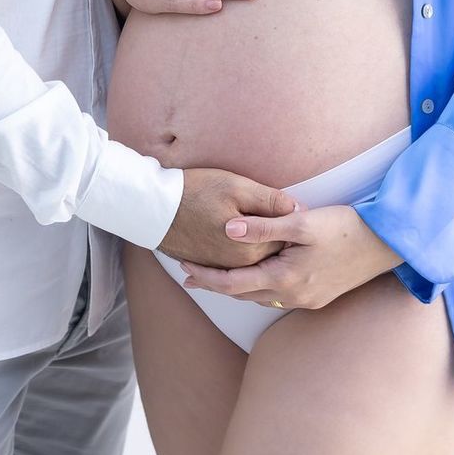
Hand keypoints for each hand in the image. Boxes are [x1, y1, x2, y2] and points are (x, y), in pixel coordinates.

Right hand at [157, 168, 301, 267]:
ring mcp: (223, 267)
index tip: (297, 211)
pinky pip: (234, 264)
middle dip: (281, 240)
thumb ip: (271, 201)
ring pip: (253, 260)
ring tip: (265, 228)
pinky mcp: (209, 264)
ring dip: (262, 248)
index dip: (293, 225)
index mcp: (252, 248)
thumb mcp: (237, 186)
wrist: (153, 206)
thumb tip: (300, 210)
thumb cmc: (195, 191)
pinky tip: (244, 240)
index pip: (286, 241)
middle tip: (288, 220)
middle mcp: (239, 265)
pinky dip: (242, 254)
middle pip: (272, 254)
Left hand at [178, 204, 403, 308]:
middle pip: (243, 294)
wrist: (387, 244)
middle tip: (189, 276)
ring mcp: (307, 300)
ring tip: (217, 276)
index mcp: (285, 279)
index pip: (233, 283)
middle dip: (215, 284)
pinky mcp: (319, 296)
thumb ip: (262, 227)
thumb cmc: (345, 227)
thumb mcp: (300, 222)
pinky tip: (255, 278)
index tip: (184, 269)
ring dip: (237, 288)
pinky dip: (259, 288)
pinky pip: (278, 297)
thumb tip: (226, 229)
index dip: (206, 276)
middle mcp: (293, 296)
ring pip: (261, 298)